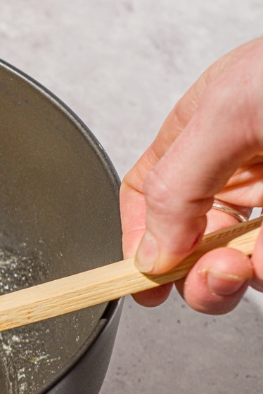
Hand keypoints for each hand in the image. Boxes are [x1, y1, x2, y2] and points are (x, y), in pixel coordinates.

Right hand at [121, 38, 262, 312]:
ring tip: (257, 260)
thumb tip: (153, 249)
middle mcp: (244, 172)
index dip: (141, 240)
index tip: (145, 284)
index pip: (149, 192)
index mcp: (205, 132)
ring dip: (248, 272)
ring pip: (248, 264)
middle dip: (202, 271)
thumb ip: (178, 179)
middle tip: (222, 277)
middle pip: (197, 243)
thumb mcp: (231, 109)